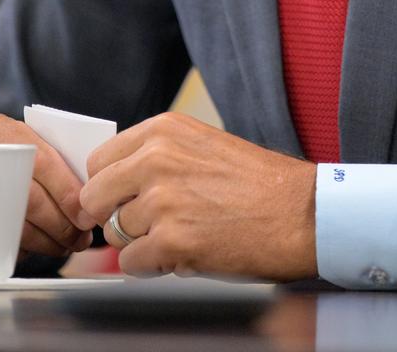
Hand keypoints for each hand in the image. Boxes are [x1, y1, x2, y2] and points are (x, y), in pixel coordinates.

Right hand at [0, 111, 95, 259]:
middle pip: (27, 198)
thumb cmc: (4, 147)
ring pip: (14, 225)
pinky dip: (25, 247)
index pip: (41, 162)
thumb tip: (88, 193)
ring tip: (68, 245)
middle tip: (81, 238)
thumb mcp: (22, 138)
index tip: (86, 215)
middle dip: (61, 224)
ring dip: (47, 241)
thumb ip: (50, 156)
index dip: (67, 192)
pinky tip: (42, 247)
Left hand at [81, 112, 316, 280]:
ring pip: (114, 233)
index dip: (108, 187)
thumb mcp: (202, 146)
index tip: (121, 200)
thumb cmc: (258, 184)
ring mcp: (162, 200)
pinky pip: (130, 264)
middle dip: (112, 216)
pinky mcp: (172, 241)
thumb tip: (114, 185)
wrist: (302, 213)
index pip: (98, 160)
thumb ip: (156, 157)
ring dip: (141, 242)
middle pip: (93, 197)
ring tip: (181, 235)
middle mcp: (157, 158)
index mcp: (163, 130)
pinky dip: (151, 267)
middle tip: (143, 226)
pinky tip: (183, 255)